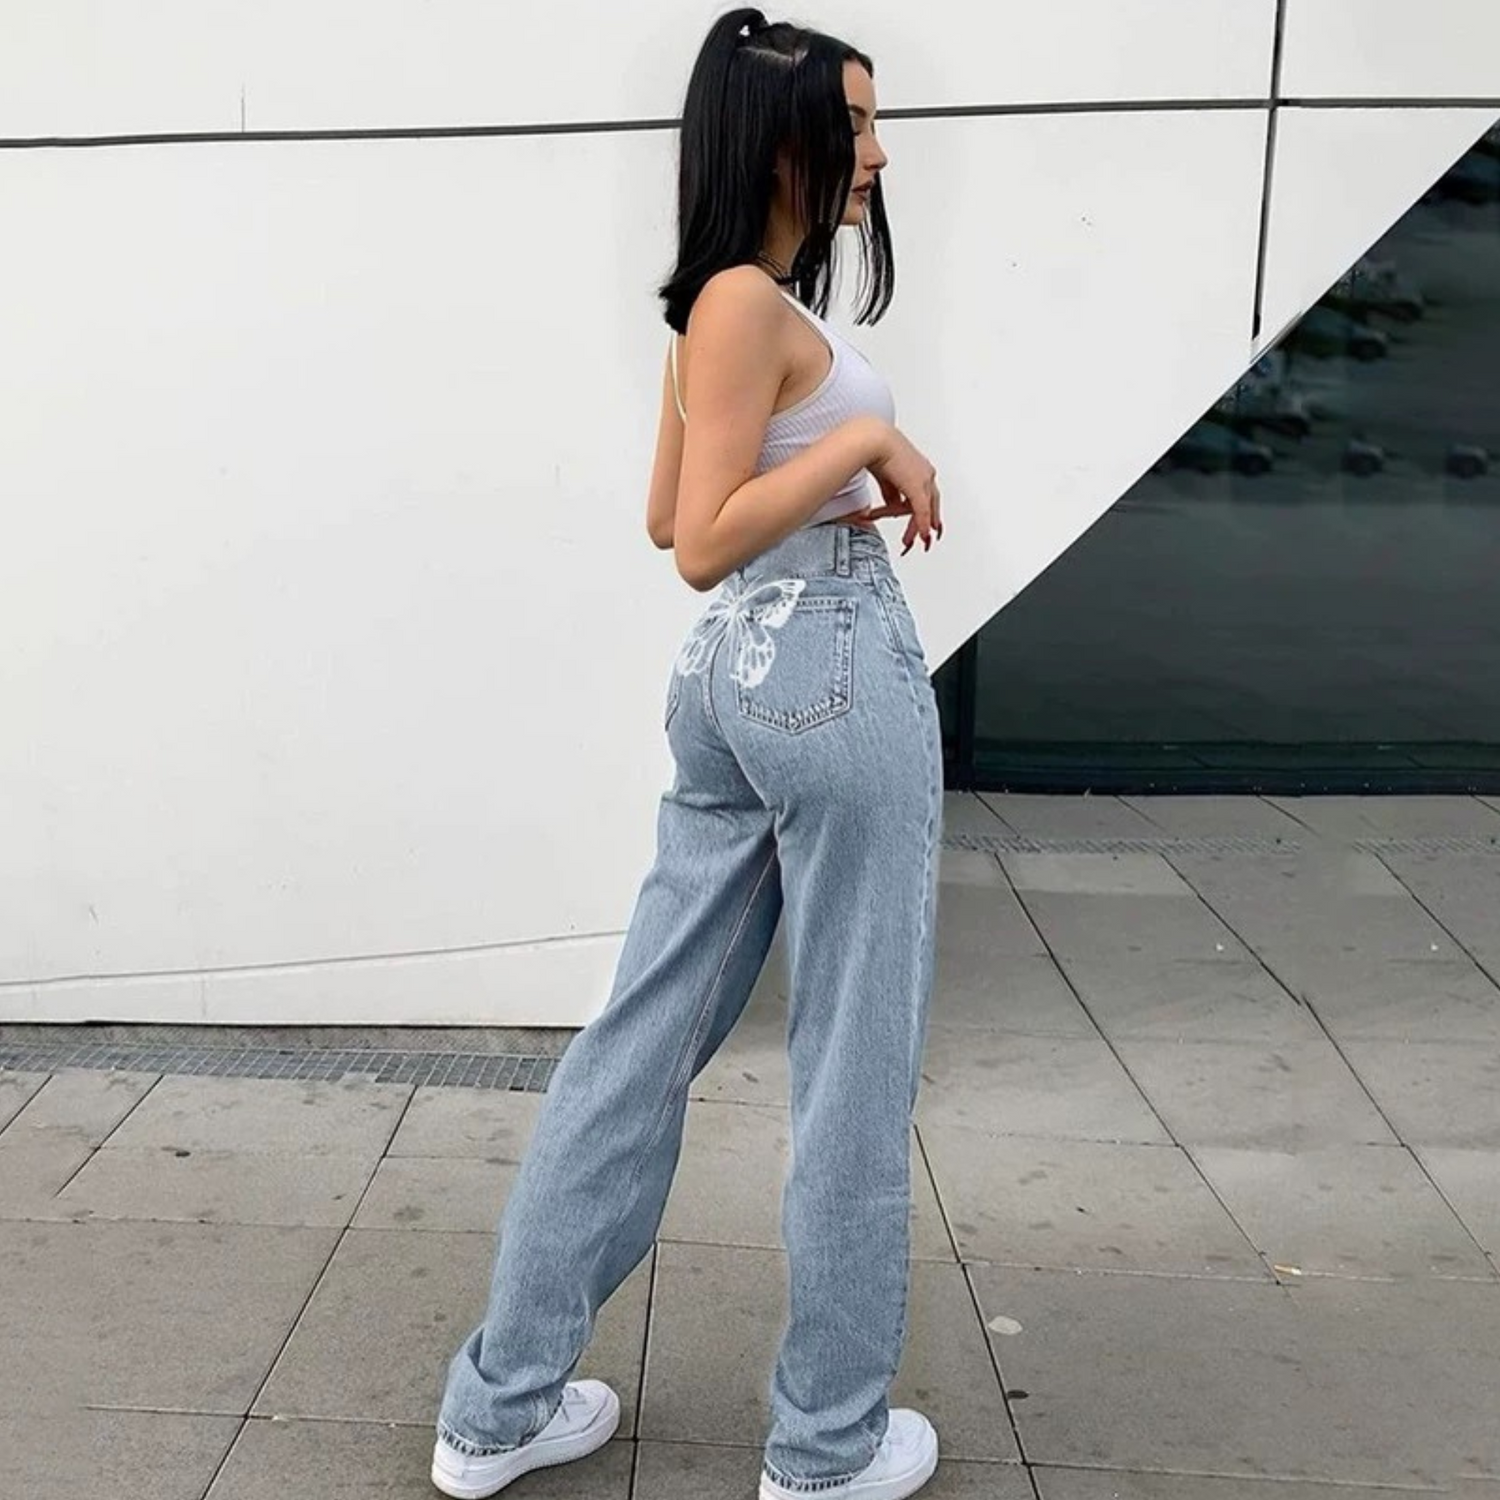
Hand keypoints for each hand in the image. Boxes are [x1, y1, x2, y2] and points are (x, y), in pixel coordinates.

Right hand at [865, 428, 942, 553]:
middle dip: (926, 524)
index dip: (926, 512)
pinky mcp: (917, 487)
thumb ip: (892, 493)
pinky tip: (921, 537)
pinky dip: (921, 525)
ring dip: (915, 528)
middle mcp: (926, 474)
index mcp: (921, 468)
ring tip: (907, 541)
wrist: (873, 440)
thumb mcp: (886, 477)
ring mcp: (924, 480)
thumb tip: (893, 506)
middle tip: (924, 540)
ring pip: (925, 510)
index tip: (927, 525)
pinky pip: (922, 512)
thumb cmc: (875, 449)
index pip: (928, 496)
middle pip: (931, 505)